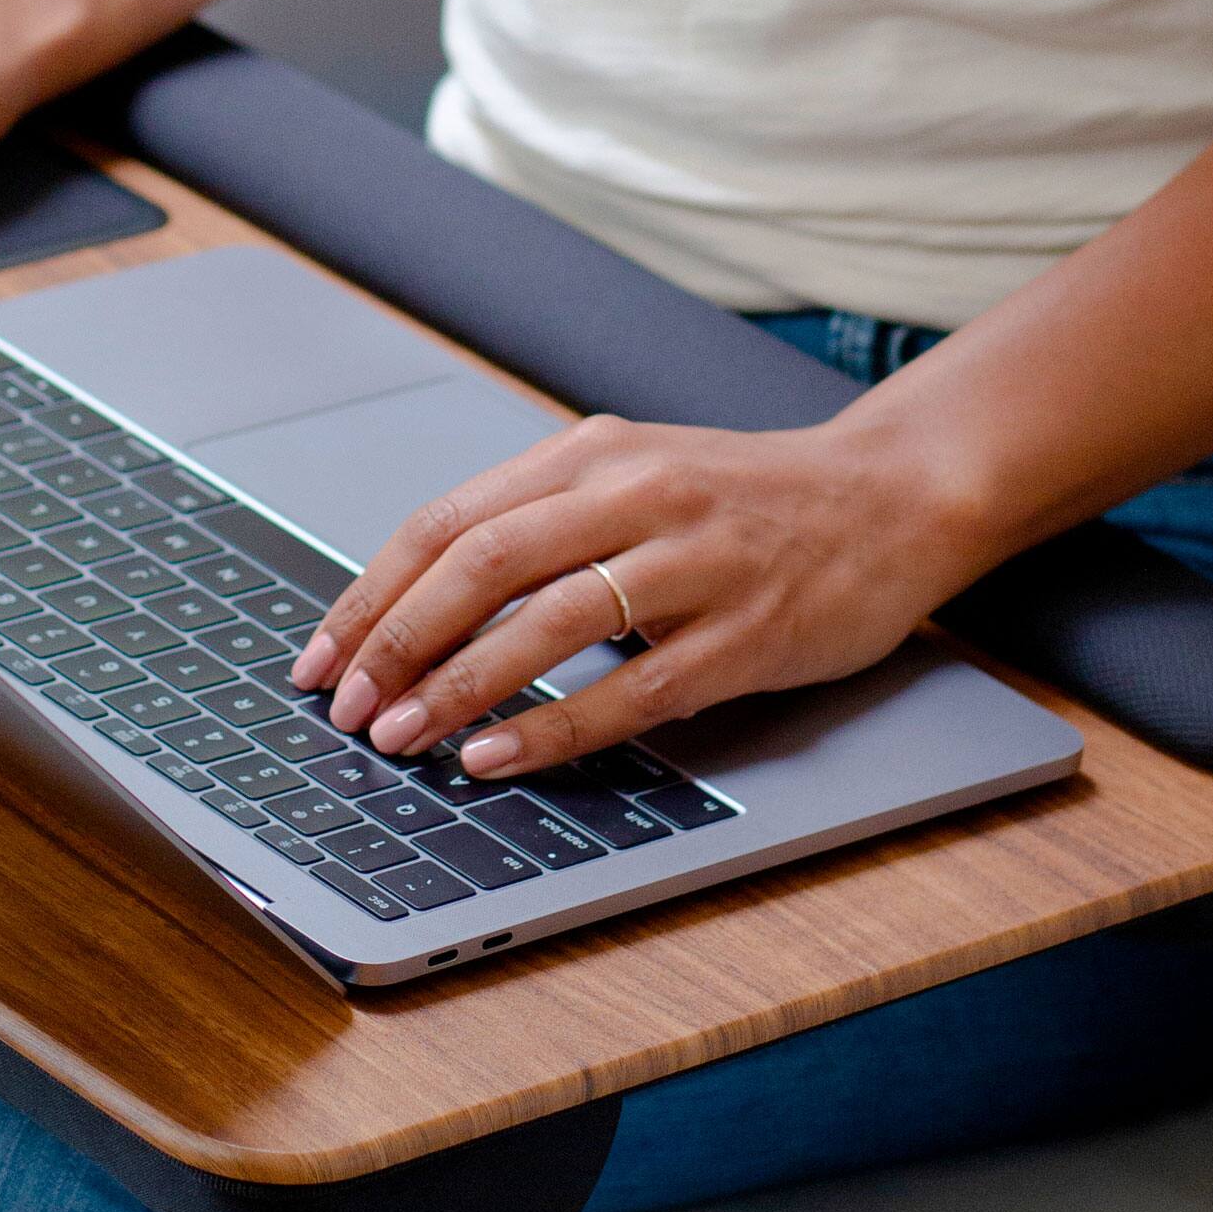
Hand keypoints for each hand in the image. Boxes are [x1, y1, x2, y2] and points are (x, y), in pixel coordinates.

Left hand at [285, 414, 986, 778]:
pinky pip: (631, 687)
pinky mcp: (746, 632)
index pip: (448, 522)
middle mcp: (635, 495)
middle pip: (483, 563)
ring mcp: (693, 563)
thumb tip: (417, 606)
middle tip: (349, 706)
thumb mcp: (631, 478)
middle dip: (399, 641)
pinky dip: (552, 724)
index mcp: (591, 456)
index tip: (321, 656)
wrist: (892, 496)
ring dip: (460, 684)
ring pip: (548, 622)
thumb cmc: (744, 500)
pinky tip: (496, 755)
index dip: (373, 595)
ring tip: (402, 737)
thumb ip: (538, 525)